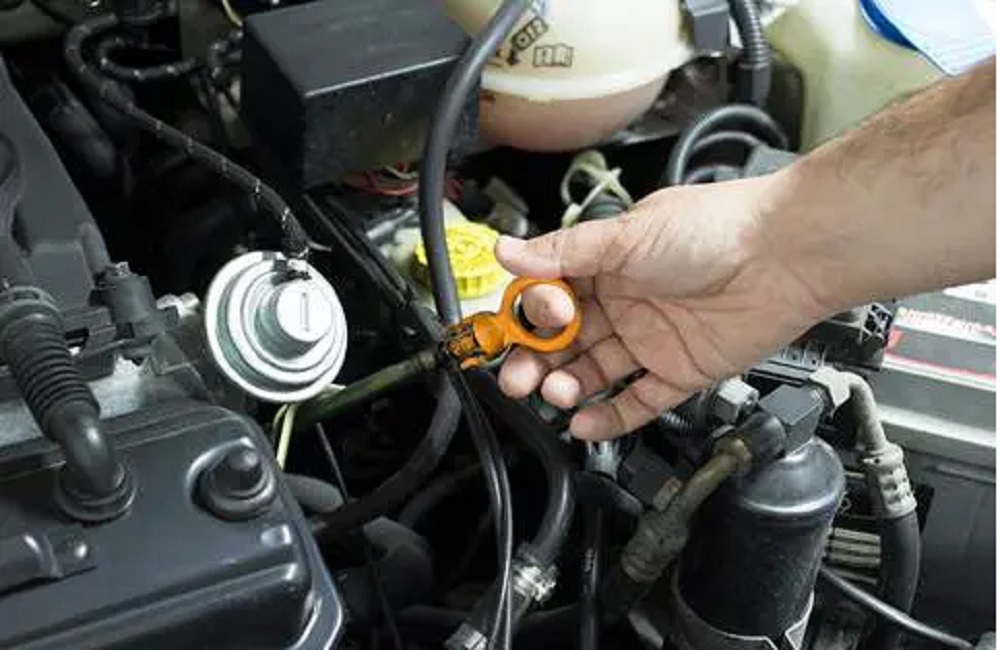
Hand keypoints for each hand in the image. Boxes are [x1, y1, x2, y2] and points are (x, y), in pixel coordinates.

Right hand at [495, 174, 830, 440]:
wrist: (785, 255)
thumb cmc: (715, 229)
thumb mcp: (626, 235)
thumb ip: (564, 252)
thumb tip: (507, 251)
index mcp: (606, 263)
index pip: (549, 296)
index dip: (532, 315)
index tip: (529, 324)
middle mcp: (624, 301)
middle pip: (565, 341)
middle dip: (537, 361)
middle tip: (518, 378)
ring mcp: (651, 338)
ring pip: (595, 372)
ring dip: (567, 387)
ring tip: (555, 394)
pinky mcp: (680, 371)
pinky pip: (638, 400)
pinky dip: (610, 416)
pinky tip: (584, 422)